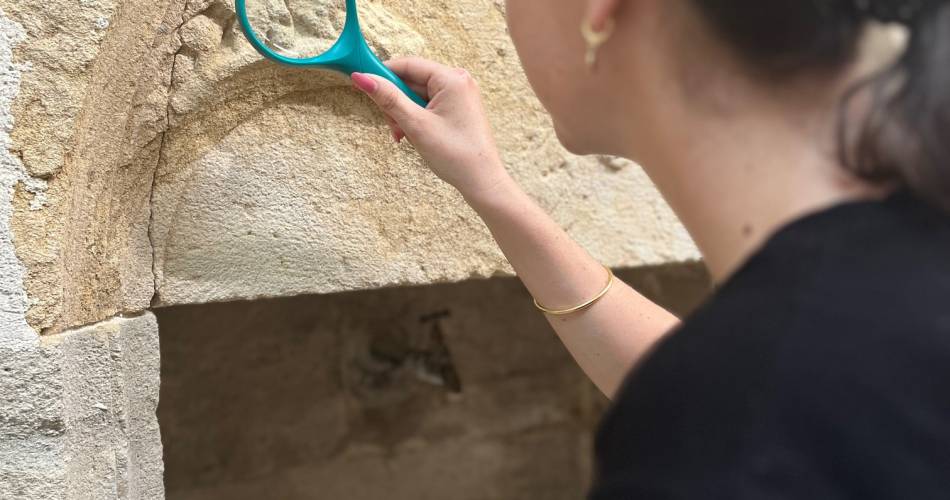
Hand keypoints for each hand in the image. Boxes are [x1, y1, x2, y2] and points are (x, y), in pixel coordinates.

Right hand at [350, 57, 510, 200]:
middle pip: (412, 80)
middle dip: (396, 103)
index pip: (408, 64)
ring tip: (404, 136)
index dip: (383, 74)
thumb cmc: (455, 154)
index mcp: (451, 78)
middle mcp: (458, 80)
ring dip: (404, 114)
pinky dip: (417, 118)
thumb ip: (388, 98)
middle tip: (392, 126)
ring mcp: (460, 94)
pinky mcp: (459, 108)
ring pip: (418, 95)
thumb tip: (361, 77)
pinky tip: (414, 136)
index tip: (361, 85)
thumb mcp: (416, 125)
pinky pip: (429, 105)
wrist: (482, 181)